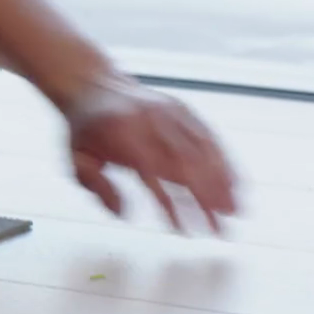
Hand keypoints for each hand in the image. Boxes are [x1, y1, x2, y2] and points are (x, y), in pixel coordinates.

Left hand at [64, 74, 239, 233]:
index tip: (184, 230)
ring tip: (235, 211)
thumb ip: (96, 187)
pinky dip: (224, 161)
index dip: (170, 204)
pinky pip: (209, 136)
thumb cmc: (85, 127)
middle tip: (221, 228)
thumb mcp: (77, 158)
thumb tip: (123, 213)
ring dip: (221, 183)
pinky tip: (235, 183)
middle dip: (206, 199)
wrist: (92, 83)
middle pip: (184, 164)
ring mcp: (169, 113)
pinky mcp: (183, 109)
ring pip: (202, 150)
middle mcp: (150, 122)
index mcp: (120, 134)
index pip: (152, 175)